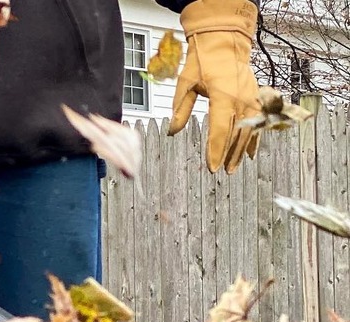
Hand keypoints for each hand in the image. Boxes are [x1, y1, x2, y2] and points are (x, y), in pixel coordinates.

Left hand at [168, 0, 259, 173]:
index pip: (219, 131)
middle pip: (236, 135)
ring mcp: (251, 98)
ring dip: (240, 150)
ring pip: (248, 130)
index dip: (216, 151)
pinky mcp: (256, 96)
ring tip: (233, 167)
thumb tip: (172, 131)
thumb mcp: (185, 84)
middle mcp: (240, 99)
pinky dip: (253, 138)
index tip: (212, 167)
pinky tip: (249, 153)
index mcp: (222, 97)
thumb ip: (180, 109)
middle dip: (228, 155)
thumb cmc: (203, 61)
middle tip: (222, 172)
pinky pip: (257, 122)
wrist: (225, 41)